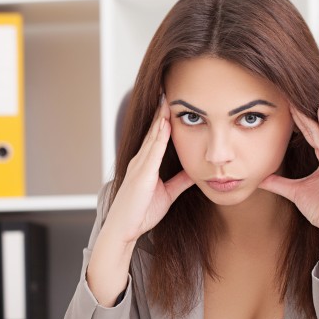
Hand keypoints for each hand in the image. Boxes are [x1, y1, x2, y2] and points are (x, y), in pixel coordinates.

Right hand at [101, 95, 194, 245]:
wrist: (124, 230)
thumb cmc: (141, 214)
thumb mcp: (167, 194)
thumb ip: (180, 182)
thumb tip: (194, 172)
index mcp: (146, 164)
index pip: (157, 136)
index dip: (164, 119)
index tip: (173, 102)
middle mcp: (141, 160)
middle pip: (154, 130)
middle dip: (162, 110)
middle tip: (169, 89)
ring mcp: (140, 166)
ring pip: (153, 136)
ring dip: (160, 117)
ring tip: (168, 98)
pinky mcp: (141, 174)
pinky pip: (152, 151)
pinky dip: (158, 136)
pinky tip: (165, 123)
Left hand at [259, 102, 318, 252]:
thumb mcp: (294, 192)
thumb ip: (278, 183)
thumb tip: (261, 178)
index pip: (309, 132)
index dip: (297, 117)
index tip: (285, 102)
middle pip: (314, 126)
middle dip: (300, 109)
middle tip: (287, 90)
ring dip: (309, 111)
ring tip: (297, 94)